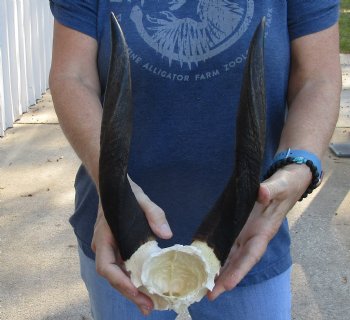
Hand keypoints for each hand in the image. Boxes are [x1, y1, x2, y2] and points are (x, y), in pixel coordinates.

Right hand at [91, 177, 171, 315]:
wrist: (113, 187)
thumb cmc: (125, 193)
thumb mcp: (142, 199)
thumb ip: (154, 214)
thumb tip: (167, 235)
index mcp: (105, 236)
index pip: (106, 265)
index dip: (119, 281)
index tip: (136, 291)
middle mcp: (103, 246)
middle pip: (112, 276)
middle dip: (129, 293)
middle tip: (148, 307)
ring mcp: (109, 249)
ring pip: (117, 275)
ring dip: (131, 290)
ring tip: (149, 304)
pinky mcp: (117, 249)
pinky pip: (122, 267)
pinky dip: (133, 279)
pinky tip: (146, 287)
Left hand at [208, 164, 311, 299]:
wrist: (283, 185)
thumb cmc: (284, 187)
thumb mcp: (280, 186)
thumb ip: (271, 190)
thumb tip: (262, 193)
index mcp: (264, 232)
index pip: (251, 254)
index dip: (240, 270)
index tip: (227, 284)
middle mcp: (253, 237)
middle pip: (239, 261)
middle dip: (226, 278)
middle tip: (210, 295)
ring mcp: (245, 233)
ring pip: (231, 255)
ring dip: (219, 270)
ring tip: (204, 285)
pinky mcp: (238, 227)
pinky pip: (226, 243)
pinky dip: (217, 254)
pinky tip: (205, 261)